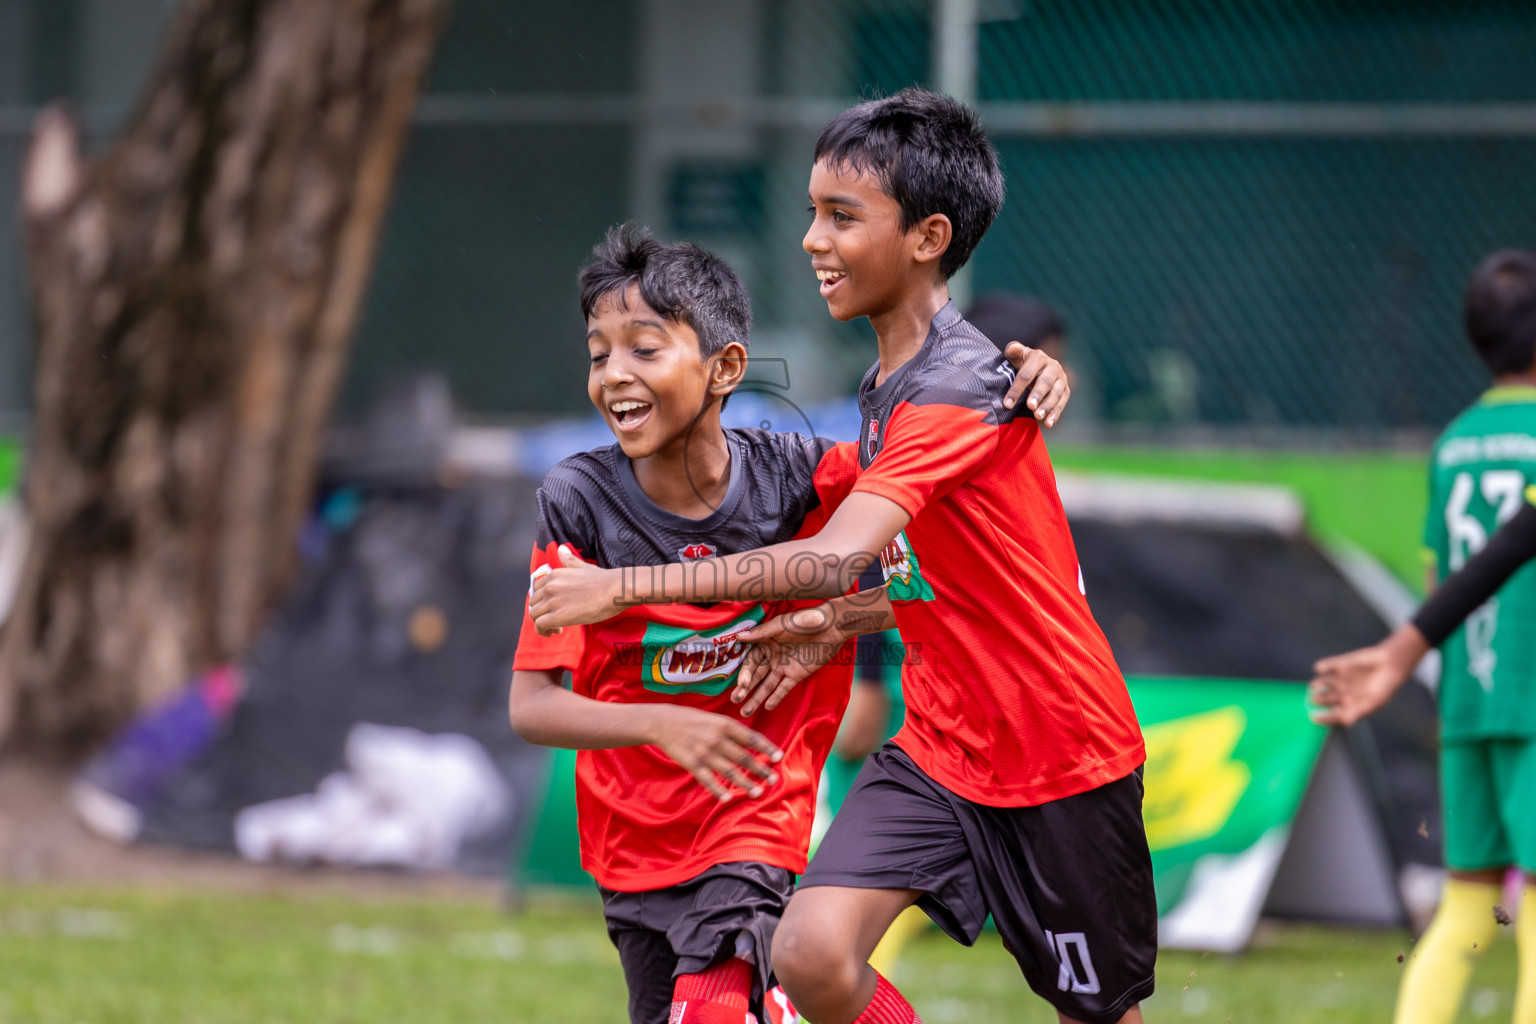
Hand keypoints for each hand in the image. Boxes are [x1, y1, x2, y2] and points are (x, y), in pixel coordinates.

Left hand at [528, 545, 623, 634]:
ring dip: (542, 624)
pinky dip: (544, 631)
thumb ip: (569, 560)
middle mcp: (550, 586)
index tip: (554, 607)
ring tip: (557, 628)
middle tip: (556, 619)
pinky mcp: (557, 616)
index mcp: (554, 575)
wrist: (615, 590)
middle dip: (542, 613)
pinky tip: (557, 631)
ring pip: (534, 615)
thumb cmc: (603, 580)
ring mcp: (552, 601)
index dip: (543, 601)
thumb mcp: (583, 566)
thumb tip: (561, 548)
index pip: (536, 591)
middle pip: (533, 603)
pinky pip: (540, 626)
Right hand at [647, 704, 783, 802]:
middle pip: (744, 758)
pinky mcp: (692, 764)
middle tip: (774, 780)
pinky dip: (718, 790)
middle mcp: (717, 739)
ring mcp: (704, 753)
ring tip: (758, 793)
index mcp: (724, 725)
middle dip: (760, 770)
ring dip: (745, 783)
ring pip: (729, 771)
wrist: (664, 722)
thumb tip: (754, 743)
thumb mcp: (715, 719)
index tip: (779, 757)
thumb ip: (732, 731)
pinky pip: (708, 780)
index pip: (751, 738)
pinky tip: (728, 798)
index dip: (766, 748)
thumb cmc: (693, 720)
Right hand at [732, 605, 847, 716]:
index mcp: (765, 643)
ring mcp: (784, 667)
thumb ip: (761, 633)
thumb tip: (738, 636)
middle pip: (756, 676)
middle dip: (746, 689)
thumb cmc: (805, 620)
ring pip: (768, 685)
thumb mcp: (781, 624)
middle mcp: (772, 656)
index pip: (751, 662)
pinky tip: (767, 707)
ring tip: (746, 712)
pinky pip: (784, 687)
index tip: (741, 685)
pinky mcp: (797, 674)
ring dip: (757, 698)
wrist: (831, 626)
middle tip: (736, 701)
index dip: (745, 674)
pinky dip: (776, 697)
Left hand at [1002, 342, 1070, 426]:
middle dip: (1037, 395)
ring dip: (1047, 406)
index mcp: (1038, 357)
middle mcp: (1053, 367)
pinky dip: (1055, 414)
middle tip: (1029, 406)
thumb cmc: (1022, 363)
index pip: (1027, 374)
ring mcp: (1061, 379)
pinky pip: (1062, 403)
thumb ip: (1013, 350)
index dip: (1017, 388)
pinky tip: (1048, 424)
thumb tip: (1013, 348)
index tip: (1007, 403)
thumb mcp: (1016, 356)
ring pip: (1056, 393)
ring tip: (1037, 416)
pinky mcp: (1066, 390)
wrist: (1038, 368)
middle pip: (1045, 382)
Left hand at [1308, 624, 1429, 725]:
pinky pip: (1325, 666)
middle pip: (1324, 698)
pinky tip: (1322, 669)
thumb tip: (1344, 723)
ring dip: (1317, 683)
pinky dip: (1321, 667)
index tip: (1313, 716)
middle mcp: (1342, 693)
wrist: (1392, 664)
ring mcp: (1339, 679)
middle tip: (1314, 698)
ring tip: (1315, 685)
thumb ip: (1358, 713)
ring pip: (1322, 683)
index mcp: (1350, 706)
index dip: (1323, 716)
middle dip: (1318, 699)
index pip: (1332, 714)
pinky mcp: (1339, 664)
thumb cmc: (1384, 687)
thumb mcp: (1373, 703)